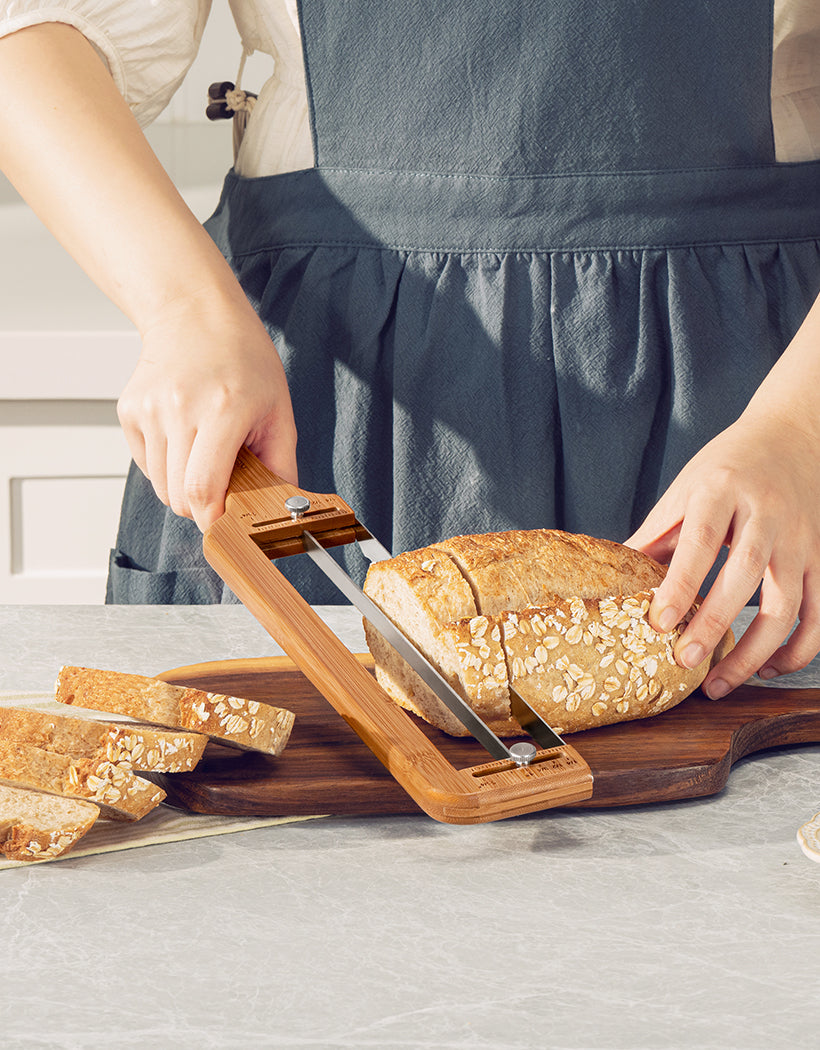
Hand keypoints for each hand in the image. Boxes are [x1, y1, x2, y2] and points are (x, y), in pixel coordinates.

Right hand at [117, 289, 297, 531]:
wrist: (194, 314)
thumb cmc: (243, 358)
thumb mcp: (278, 408)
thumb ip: (281, 463)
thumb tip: (280, 510)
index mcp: (223, 410)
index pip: (203, 489)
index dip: (213, 520)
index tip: (226, 527)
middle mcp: (180, 408)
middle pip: (178, 497)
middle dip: (202, 507)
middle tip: (224, 487)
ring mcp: (149, 409)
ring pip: (160, 486)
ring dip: (183, 486)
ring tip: (205, 453)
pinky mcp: (129, 410)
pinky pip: (147, 465)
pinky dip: (166, 466)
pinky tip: (185, 437)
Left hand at [626, 408, 819, 698]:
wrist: (792, 435)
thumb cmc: (726, 468)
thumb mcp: (684, 490)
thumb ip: (654, 536)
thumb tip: (613, 584)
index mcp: (722, 489)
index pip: (700, 540)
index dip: (680, 584)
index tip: (658, 622)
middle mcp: (767, 512)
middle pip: (745, 574)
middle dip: (714, 623)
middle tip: (685, 662)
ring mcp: (801, 536)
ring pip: (787, 602)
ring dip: (755, 650)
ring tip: (720, 683)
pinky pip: (819, 612)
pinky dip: (797, 648)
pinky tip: (767, 667)